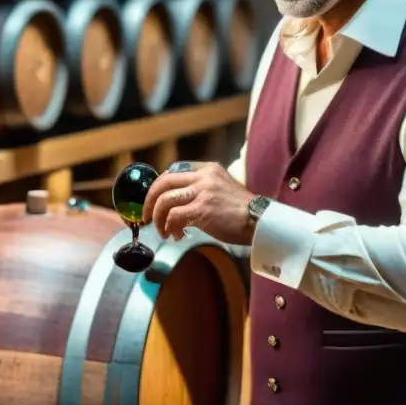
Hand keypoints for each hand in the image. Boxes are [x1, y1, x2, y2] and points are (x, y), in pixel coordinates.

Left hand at [142, 161, 256, 244]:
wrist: (259, 221)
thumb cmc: (242, 211)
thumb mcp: (222, 188)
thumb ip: (202, 189)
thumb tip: (179, 204)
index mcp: (208, 169)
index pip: (174, 170)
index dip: (160, 186)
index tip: (155, 200)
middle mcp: (204, 177)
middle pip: (164, 182)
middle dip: (149, 200)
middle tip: (146, 216)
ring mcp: (203, 192)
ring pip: (165, 200)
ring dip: (157, 218)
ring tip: (162, 231)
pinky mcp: (202, 210)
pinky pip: (174, 216)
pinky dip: (169, 227)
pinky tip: (175, 235)